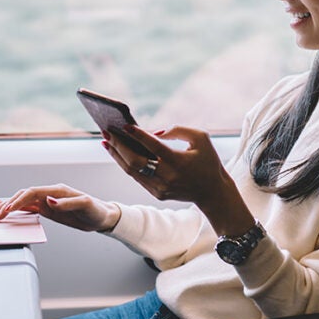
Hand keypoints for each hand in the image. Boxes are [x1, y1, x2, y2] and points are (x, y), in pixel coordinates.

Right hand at [0, 184, 121, 232]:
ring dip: (8, 206)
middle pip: (23, 196)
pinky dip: (16, 209)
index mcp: (56, 191)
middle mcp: (49, 194)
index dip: (18, 201)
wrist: (102, 216)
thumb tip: (48, 201)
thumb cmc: (96, 210)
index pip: (31, 193)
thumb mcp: (84, 206)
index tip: (7, 210)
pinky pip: (28, 208)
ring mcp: (47, 201)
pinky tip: (6, 210)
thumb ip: (66, 204)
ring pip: (23, 201)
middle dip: (7, 204)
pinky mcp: (48, 209)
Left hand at [103, 124, 254, 234]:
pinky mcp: (157, 193)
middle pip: (136, 161)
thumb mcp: (201, 138)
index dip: (138, 135)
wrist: (212, 192)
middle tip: (107, 132)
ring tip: (106, 141)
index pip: (154, 147)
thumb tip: (155, 132)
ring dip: (117, 155)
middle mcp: (168, 176)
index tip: (125, 125)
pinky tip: (117, 153)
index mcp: (179, 162)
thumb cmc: (207, 161)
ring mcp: (161, 187)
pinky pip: (137, 177)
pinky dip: (125, 164)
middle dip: (119, 146)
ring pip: (132, 171)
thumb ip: (179, 130)